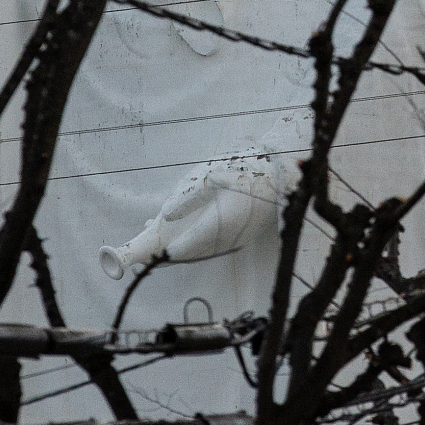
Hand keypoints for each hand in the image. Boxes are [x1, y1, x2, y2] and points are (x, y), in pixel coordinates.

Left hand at [98, 151, 277, 278]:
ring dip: (179, 249)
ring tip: (156, 240)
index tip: (145, 254)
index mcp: (219, 222)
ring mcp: (236, 239)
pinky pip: (211, 246)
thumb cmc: (246, 170)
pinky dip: (193, 244)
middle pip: (191, 254)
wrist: (282, 174)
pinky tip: (182, 234)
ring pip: (201, 252)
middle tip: (143, 253)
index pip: (185, 246)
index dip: (163, 252)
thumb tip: (165, 215)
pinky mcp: (240, 237)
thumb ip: (188, 197)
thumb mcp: (213, 175)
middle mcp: (227, 237)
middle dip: (166, 253)